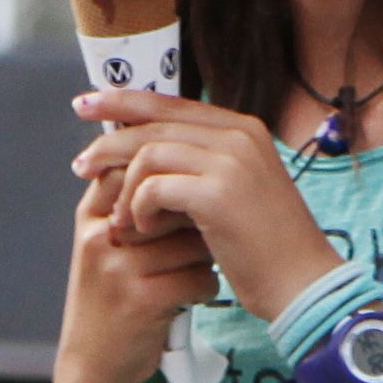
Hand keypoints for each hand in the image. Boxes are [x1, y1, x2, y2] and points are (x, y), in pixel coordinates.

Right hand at [57, 170, 218, 382]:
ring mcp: (117, 268)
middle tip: (192, 244)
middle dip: (195, 222)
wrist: (95, 362)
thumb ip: (131, 200)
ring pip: (194, 241)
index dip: (176, 179)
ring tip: (185, 274)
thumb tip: (185, 152)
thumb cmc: (115, 293)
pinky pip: (200, 277)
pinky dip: (204, 289)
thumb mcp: (108, 242)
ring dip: (204, 259)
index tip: (190, 200)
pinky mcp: (141, 300)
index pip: (139, 166)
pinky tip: (188, 298)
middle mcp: (100, 235)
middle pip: (175, 202)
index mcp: (92, 214)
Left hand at [70, 89, 338, 321]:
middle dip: (108, 143)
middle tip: (80, 166)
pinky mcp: (218, 192)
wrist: (301, 283)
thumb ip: (199, 165)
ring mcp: (231, 160)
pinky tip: (144, 230)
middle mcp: (240, 134)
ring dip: (124, 188)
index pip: (171, 103)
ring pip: (148, 154)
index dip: (124, 100)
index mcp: (244, 129)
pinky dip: (139, 209)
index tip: (87, 105)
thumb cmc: (265, 246)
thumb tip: (141, 154)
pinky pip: (154, 187)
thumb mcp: (233, 191)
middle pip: (153, 123)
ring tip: (121, 220)